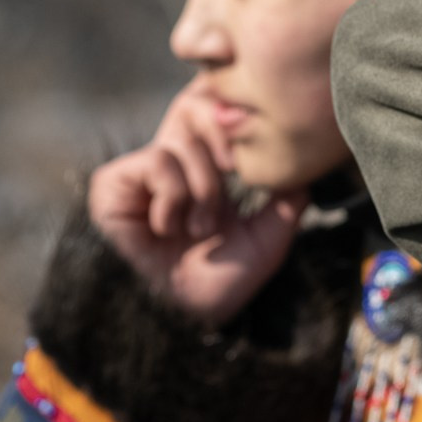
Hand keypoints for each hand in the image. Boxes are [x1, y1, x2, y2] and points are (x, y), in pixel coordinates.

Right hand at [88, 86, 305, 324]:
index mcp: (208, 170)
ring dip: (203, 189)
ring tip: (199, 228)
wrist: (186, 314)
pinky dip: (174, 195)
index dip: (239, 123)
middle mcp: (175, 164)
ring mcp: (142, 172)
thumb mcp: (268, 236)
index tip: (256, 160)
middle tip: (233, 176)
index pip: (218, 115)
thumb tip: (308, 168)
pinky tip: (169, 226)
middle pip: (198, 107)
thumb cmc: (224, 279)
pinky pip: (157, 161)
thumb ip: (288, 199)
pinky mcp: (113, 182)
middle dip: (225, 144)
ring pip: (183, 143)